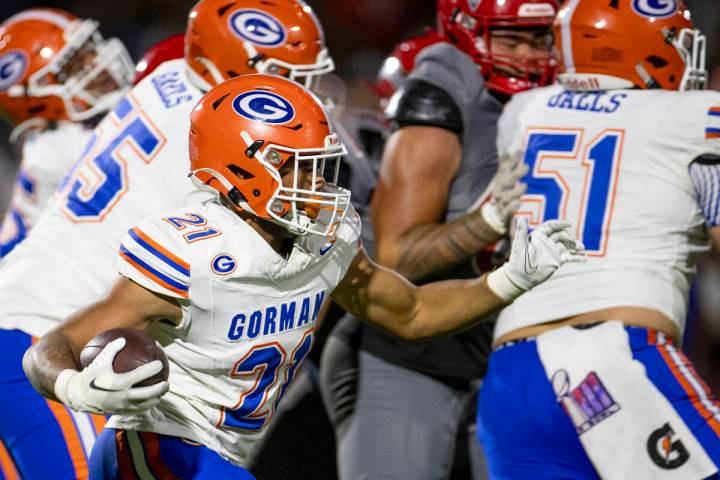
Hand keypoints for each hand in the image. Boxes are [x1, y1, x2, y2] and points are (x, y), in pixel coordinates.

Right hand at [54, 337, 168, 413]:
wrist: (78, 396)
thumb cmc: (91, 375)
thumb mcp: (100, 360)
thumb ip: (112, 348)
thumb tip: (124, 339)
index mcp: (118, 382)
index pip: (141, 375)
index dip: (152, 369)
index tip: (159, 363)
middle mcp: (122, 396)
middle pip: (148, 394)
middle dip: (160, 388)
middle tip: (166, 382)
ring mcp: (122, 406)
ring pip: (144, 405)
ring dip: (156, 399)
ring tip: (162, 392)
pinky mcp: (120, 412)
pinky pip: (137, 410)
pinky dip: (146, 405)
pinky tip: (151, 400)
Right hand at [481, 152, 528, 234]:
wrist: (497, 215)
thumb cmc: (505, 192)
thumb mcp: (505, 177)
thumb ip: (509, 164)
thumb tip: (516, 148)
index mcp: (501, 179)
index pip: (505, 168)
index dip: (511, 160)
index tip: (520, 152)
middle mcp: (500, 189)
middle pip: (505, 181)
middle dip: (515, 174)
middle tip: (526, 167)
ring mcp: (501, 202)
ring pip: (507, 196)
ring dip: (516, 191)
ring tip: (525, 186)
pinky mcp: (504, 214)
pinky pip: (507, 211)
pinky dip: (512, 207)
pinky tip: (519, 202)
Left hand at [487, 218, 585, 301]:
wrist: (520, 277)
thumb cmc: (518, 261)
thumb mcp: (520, 245)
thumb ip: (521, 231)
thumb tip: (522, 217)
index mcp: (538, 236)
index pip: (551, 227)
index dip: (560, 224)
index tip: (569, 223)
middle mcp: (546, 242)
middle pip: (561, 235)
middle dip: (568, 236)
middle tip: (572, 241)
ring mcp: (552, 251)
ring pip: (567, 245)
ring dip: (575, 245)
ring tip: (582, 248)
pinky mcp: (557, 261)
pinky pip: (569, 257)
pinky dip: (577, 257)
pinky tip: (585, 258)